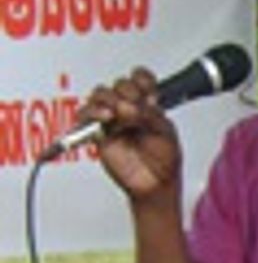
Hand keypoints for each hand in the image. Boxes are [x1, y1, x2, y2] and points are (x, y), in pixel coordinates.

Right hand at [81, 68, 182, 204]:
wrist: (155, 183)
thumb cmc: (164, 160)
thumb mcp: (165, 132)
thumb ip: (149, 115)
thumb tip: (131, 104)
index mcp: (148, 104)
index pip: (140, 79)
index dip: (141, 80)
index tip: (147, 92)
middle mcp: (129, 108)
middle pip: (119, 84)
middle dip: (126, 90)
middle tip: (135, 105)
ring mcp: (113, 119)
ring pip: (101, 95)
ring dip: (108, 99)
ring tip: (119, 113)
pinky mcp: (98, 132)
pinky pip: (86, 116)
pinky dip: (92, 112)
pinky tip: (106, 117)